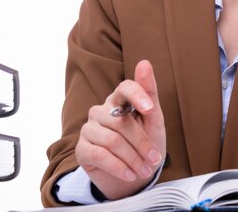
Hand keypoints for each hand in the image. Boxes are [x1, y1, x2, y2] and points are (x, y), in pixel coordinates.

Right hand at [75, 60, 166, 199]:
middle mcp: (101, 110)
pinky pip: (100, 155)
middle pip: (122, 122)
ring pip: (112, 140)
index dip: (137, 95)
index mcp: (119, 99)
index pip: (125, 87)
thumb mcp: (153, 120)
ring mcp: (89, 128)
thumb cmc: (145, 141)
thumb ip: (150, 93)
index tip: (149, 109)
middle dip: (142, 143)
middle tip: (155, 159)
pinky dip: (118, 167)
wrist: (132, 172)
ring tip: (144, 170)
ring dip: (133, 159)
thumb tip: (144, 62)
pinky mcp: (82, 148)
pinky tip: (130, 175)